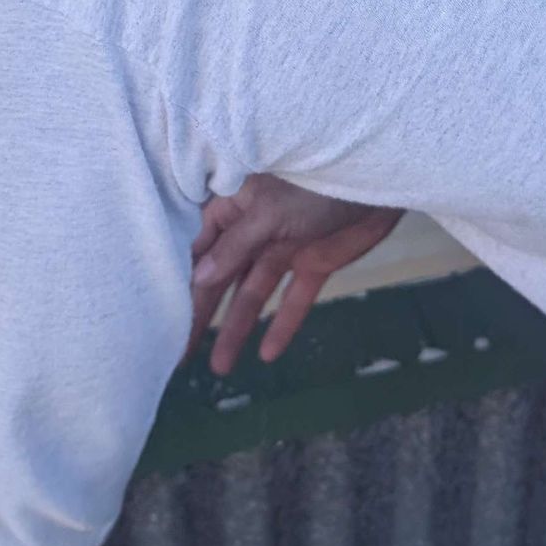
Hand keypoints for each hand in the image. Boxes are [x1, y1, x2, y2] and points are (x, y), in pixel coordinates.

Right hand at [191, 176, 401, 375]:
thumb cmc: (317, 183)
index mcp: (235, 208)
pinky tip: (268, 354)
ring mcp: (284, 248)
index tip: (165, 318)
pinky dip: (283, 325)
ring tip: (220, 367)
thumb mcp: (269, 213)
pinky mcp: (315, 263)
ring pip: (253, 294)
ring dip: (238, 328)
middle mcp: (254, 230)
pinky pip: (294, 299)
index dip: (184, 283)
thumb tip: (198, 279)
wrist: (380, 177)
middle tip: (182, 353)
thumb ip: (235, 248)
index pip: (201, 250)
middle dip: (204, 315)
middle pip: (223, 278)